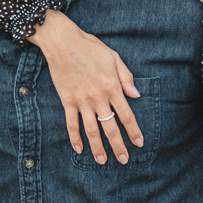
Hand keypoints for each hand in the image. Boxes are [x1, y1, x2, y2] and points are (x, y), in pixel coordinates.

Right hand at [30, 10, 142, 164]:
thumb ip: (126, 77)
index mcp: (112, 87)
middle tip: (124, 160)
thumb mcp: (113, 57)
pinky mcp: (67, 100)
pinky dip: (75, 138)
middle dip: (118, 146)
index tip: (139, 143)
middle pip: (110, 127)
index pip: (126, 115)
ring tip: (103, 161)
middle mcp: (98, 97)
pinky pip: (71, 123)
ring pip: (91, 130)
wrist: (63, 42)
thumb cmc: (90, 47)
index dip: (133, 131)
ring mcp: (81, 100)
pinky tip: (79, 149)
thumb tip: (136, 96)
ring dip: (98, 147)